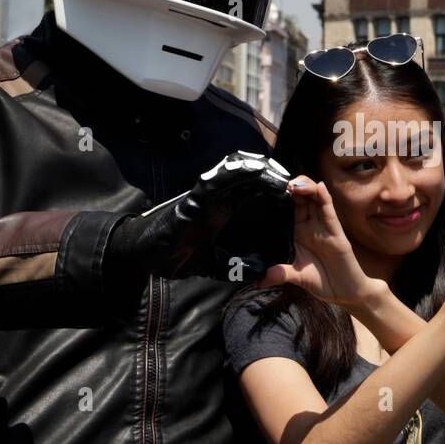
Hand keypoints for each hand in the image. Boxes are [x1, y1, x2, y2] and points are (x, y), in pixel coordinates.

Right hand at [105, 151, 293, 283]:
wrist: (150, 256)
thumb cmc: (179, 256)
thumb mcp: (216, 261)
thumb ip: (235, 264)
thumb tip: (259, 273)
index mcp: (224, 209)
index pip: (253, 194)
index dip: (273, 190)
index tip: (295, 194)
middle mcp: (218, 198)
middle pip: (250, 178)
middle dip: (272, 176)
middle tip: (294, 181)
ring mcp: (206, 194)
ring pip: (236, 172)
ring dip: (260, 170)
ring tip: (281, 174)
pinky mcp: (196, 196)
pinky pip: (219, 179)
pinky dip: (238, 174)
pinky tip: (257, 172)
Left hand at [257, 177, 376, 307]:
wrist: (346, 292)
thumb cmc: (323, 281)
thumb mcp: (297, 278)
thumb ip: (280, 274)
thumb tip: (259, 280)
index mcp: (299, 233)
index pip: (290, 208)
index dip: (281, 196)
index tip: (269, 187)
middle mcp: (311, 226)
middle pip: (302, 199)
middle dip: (292, 186)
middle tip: (280, 181)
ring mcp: (324, 227)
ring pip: (315, 199)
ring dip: (306, 188)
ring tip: (295, 183)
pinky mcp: (336, 232)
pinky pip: (329, 211)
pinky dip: (324, 198)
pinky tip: (318, 187)